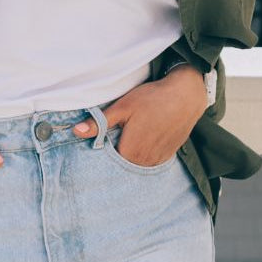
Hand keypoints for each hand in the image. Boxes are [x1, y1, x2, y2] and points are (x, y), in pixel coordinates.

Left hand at [73, 65, 206, 167]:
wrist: (186, 95)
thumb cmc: (152, 99)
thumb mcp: (122, 107)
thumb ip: (99, 123)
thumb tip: (75, 131)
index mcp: (130, 152)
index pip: (108, 163)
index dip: (102, 154)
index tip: (101, 143)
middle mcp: (144, 162)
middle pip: (122, 165)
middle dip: (116, 155)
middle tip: (116, 137)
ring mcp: (158, 160)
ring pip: (137, 164)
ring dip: (131, 156)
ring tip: (131, 137)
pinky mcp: (168, 155)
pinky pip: (150, 161)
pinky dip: (144, 154)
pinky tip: (144, 139)